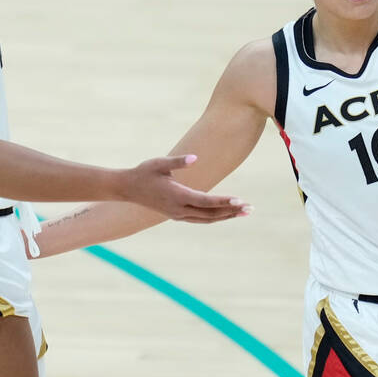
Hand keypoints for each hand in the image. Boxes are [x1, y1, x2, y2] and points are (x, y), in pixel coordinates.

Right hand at [123, 155, 249, 222]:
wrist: (126, 188)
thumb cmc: (143, 172)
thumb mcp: (158, 163)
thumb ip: (177, 161)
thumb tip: (195, 158)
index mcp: (177, 195)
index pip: (206, 201)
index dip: (224, 202)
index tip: (240, 201)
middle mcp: (179, 209)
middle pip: (211, 213)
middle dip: (232, 211)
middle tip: (251, 209)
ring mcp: (177, 214)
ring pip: (207, 219)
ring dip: (226, 216)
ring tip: (243, 212)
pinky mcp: (176, 215)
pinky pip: (200, 219)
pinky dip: (214, 217)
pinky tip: (225, 213)